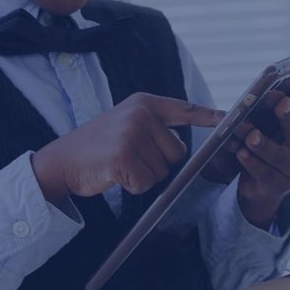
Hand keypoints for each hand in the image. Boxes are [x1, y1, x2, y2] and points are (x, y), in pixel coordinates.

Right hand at [31, 92, 223, 204]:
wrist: (61, 161)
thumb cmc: (98, 147)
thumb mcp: (126, 124)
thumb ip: (153, 127)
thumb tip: (182, 146)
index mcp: (143, 103)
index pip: (184, 109)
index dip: (207, 116)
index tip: (228, 118)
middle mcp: (140, 114)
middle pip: (177, 152)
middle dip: (158, 163)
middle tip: (130, 158)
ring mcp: (131, 133)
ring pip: (163, 170)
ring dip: (144, 175)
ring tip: (120, 164)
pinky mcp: (123, 156)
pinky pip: (146, 182)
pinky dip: (133, 186)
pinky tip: (115, 175)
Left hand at [235, 76, 289, 228]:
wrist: (264, 187)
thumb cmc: (270, 146)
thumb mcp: (273, 126)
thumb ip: (275, 109)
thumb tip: (272, 88)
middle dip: (289, 117)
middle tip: (281, 103)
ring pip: (279, 156)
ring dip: (264, 144)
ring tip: (251, 135)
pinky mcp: (276, 186)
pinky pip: (264, 174)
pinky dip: (252, 163)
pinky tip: (241, 153)